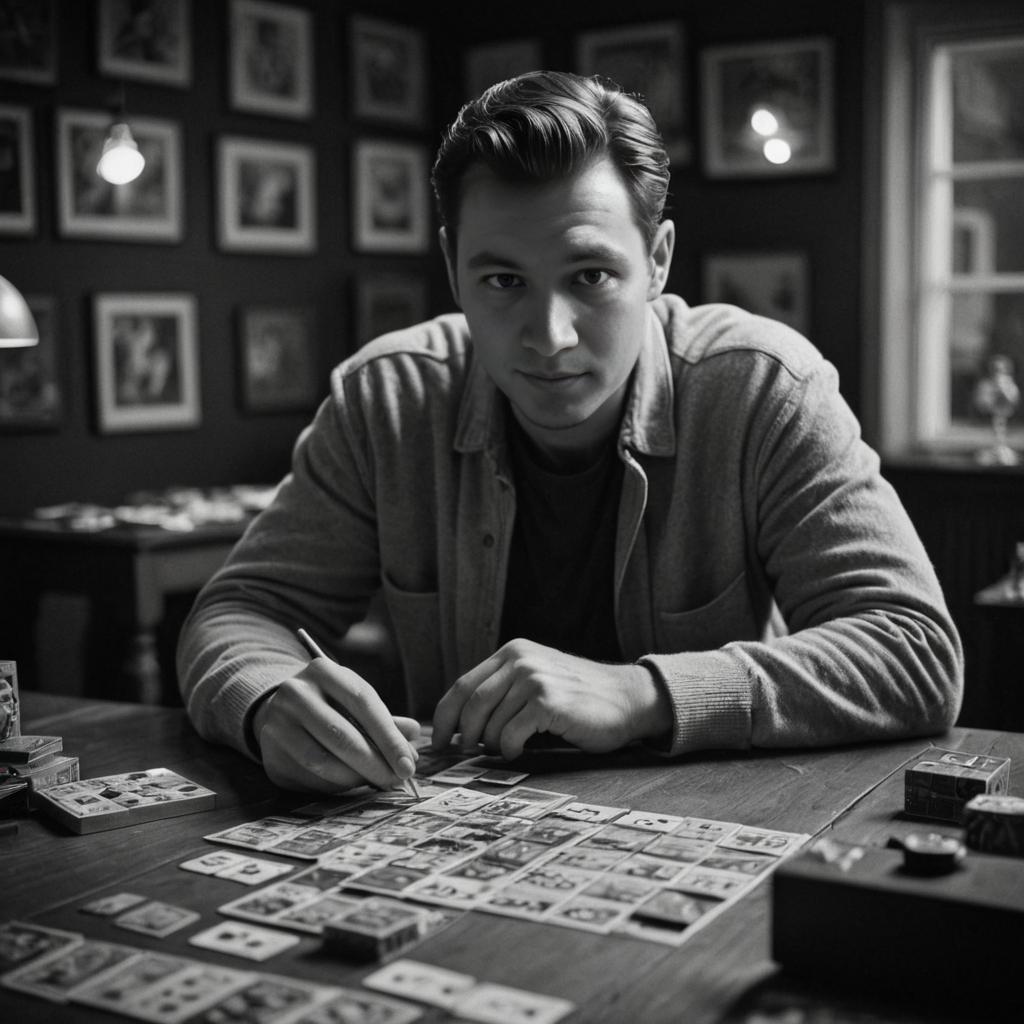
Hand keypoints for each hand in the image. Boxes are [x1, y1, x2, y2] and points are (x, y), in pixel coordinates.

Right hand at [252, 658, 419, 792]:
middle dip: (375, 764)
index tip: (408, 764)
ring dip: (356, 778)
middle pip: (342, 736)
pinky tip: (350, 783)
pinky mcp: (269, 754)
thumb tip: (414, 734)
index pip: (362, 702)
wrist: (281, 710)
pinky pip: (308, 778)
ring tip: (376, 781)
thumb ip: (386, 720)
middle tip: (397, 781)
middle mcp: (295, 693)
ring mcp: (277, 724)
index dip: (388, 737)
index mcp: (323, 671)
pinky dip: (335, 786)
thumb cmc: (331, 705)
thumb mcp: (356, 701)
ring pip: (323, 762)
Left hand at [431, 639, 669, 759]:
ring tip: (504, 749)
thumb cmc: (579, 699)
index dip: (444, 717)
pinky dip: (509, 749)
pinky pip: (510, 734)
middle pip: (470, 704)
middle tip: (464, 754)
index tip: (438, 741)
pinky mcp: (548, 701)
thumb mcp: (536, 680)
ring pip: (489, 722)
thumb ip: (503, 691)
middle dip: (462, 735)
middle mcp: (520, 660)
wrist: (627, 699)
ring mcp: (534, 678)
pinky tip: (518, 751)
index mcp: (513, 653)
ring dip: (491, 744)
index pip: (463, 685)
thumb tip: (461, 726)